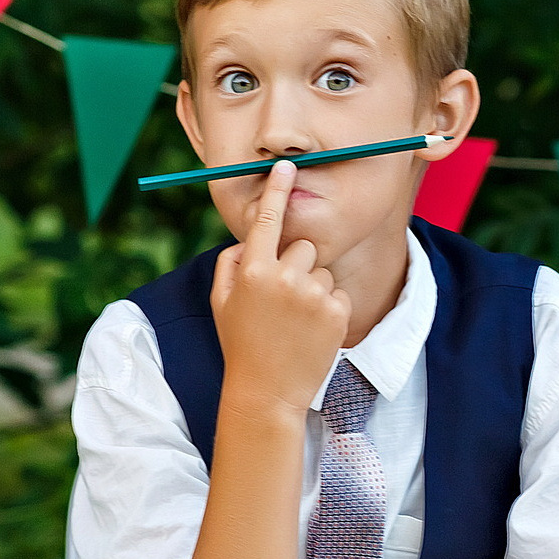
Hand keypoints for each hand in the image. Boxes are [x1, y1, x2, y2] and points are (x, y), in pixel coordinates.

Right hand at [210, 160, 350, 414]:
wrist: (267, 393)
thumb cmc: (241, 344)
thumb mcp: (221, 302)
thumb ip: (231, 263)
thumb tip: (249, 240)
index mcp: (252, 270)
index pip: (267, 220)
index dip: (277, 190)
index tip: (287, 166)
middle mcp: (284, 277)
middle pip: (303, 246)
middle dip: (297, 265)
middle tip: (284, 300)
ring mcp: (312, 295)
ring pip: (322, 270)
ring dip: (313, 287)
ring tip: (296, 320)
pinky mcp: (336, 311)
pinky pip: (337, 291)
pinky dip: (328, 307)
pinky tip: (311, 330)